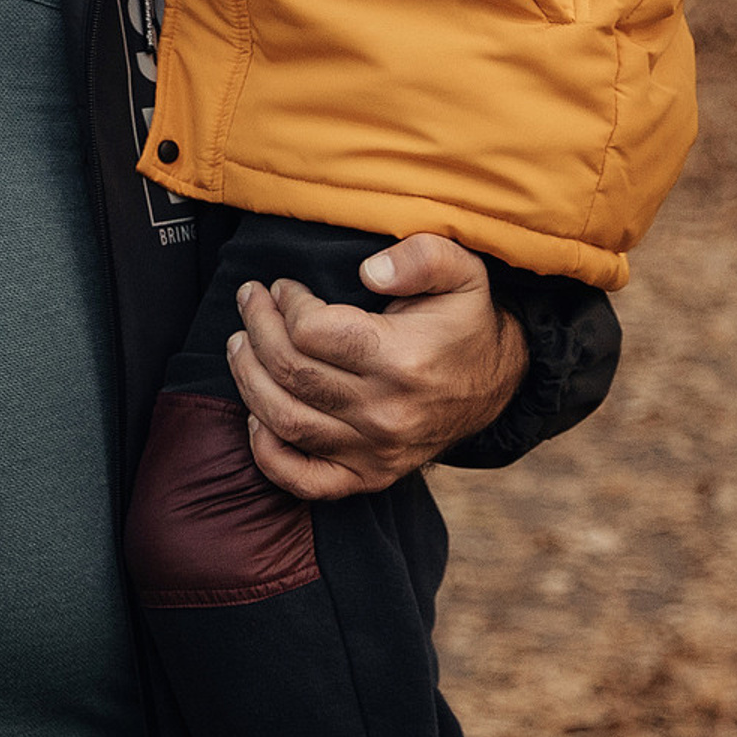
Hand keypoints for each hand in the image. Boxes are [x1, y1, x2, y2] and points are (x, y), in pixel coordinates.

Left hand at [229, 234, 524, 500]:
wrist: (497, 384)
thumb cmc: (464, 321)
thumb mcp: (462, 271)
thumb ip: (422, 257)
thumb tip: (370, 271)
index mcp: (404, 360)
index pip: (312, 332)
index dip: (286, 304)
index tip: (281, 286)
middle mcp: (388, 413)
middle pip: (292, 372)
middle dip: (257, 329)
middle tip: (250, 301)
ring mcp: (376, 451)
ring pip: (286, 420)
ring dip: (248, 378)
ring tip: (240, 343)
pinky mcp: (369, 476)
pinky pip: (303, 479)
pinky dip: (267, 452)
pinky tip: (255, 415)